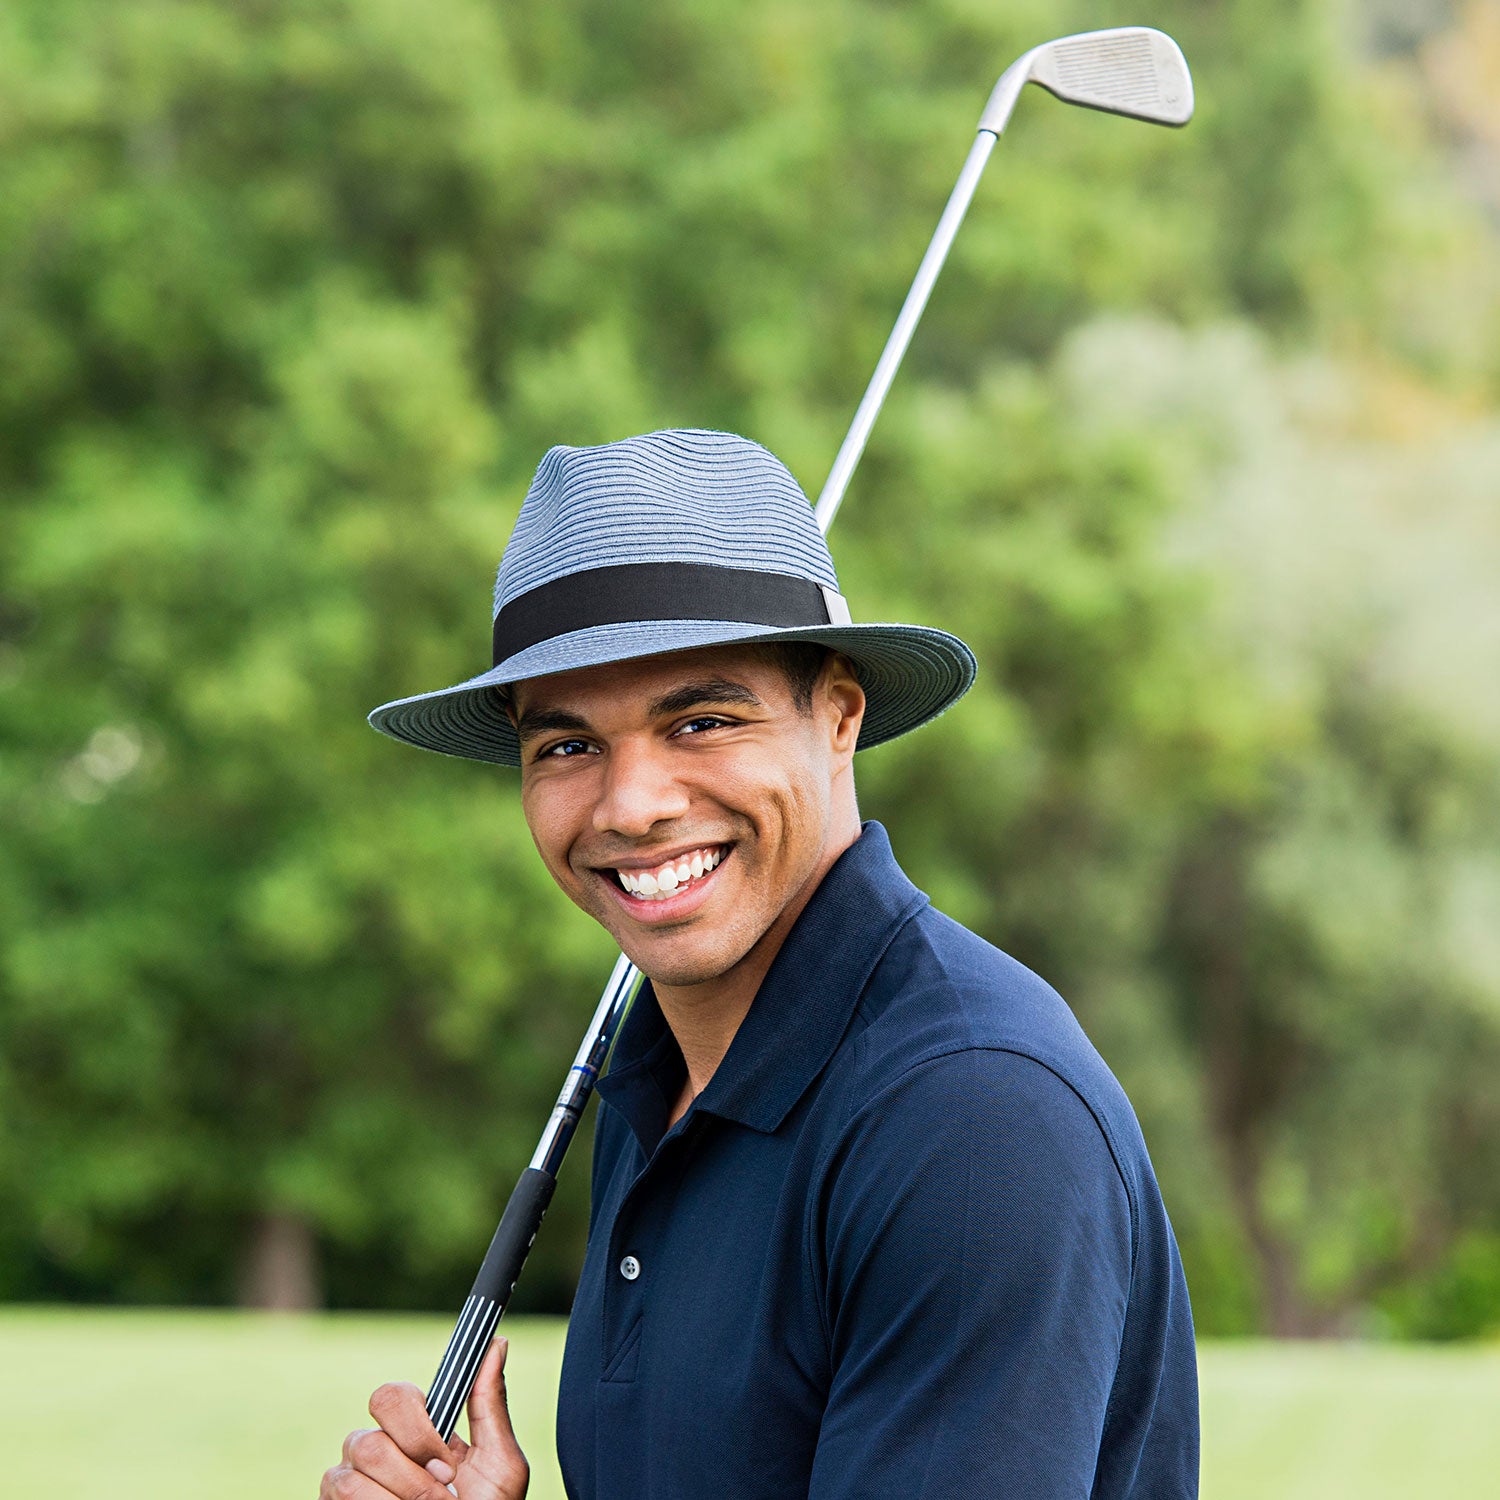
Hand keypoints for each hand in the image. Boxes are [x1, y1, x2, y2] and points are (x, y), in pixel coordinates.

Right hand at [321, 1337, 528, 1499]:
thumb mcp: (500, 1466)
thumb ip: (490, 1404)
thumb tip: (497, 1343)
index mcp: (417, 1433)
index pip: (389, 1396)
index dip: (417, 1424)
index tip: (447, 1458)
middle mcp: (377, 1452)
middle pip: (368, 1435)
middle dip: (410, 1470)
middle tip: (442, 1493)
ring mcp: (351, 1484)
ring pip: (350, 1470)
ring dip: (400, 1497)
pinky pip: (336, 1495)